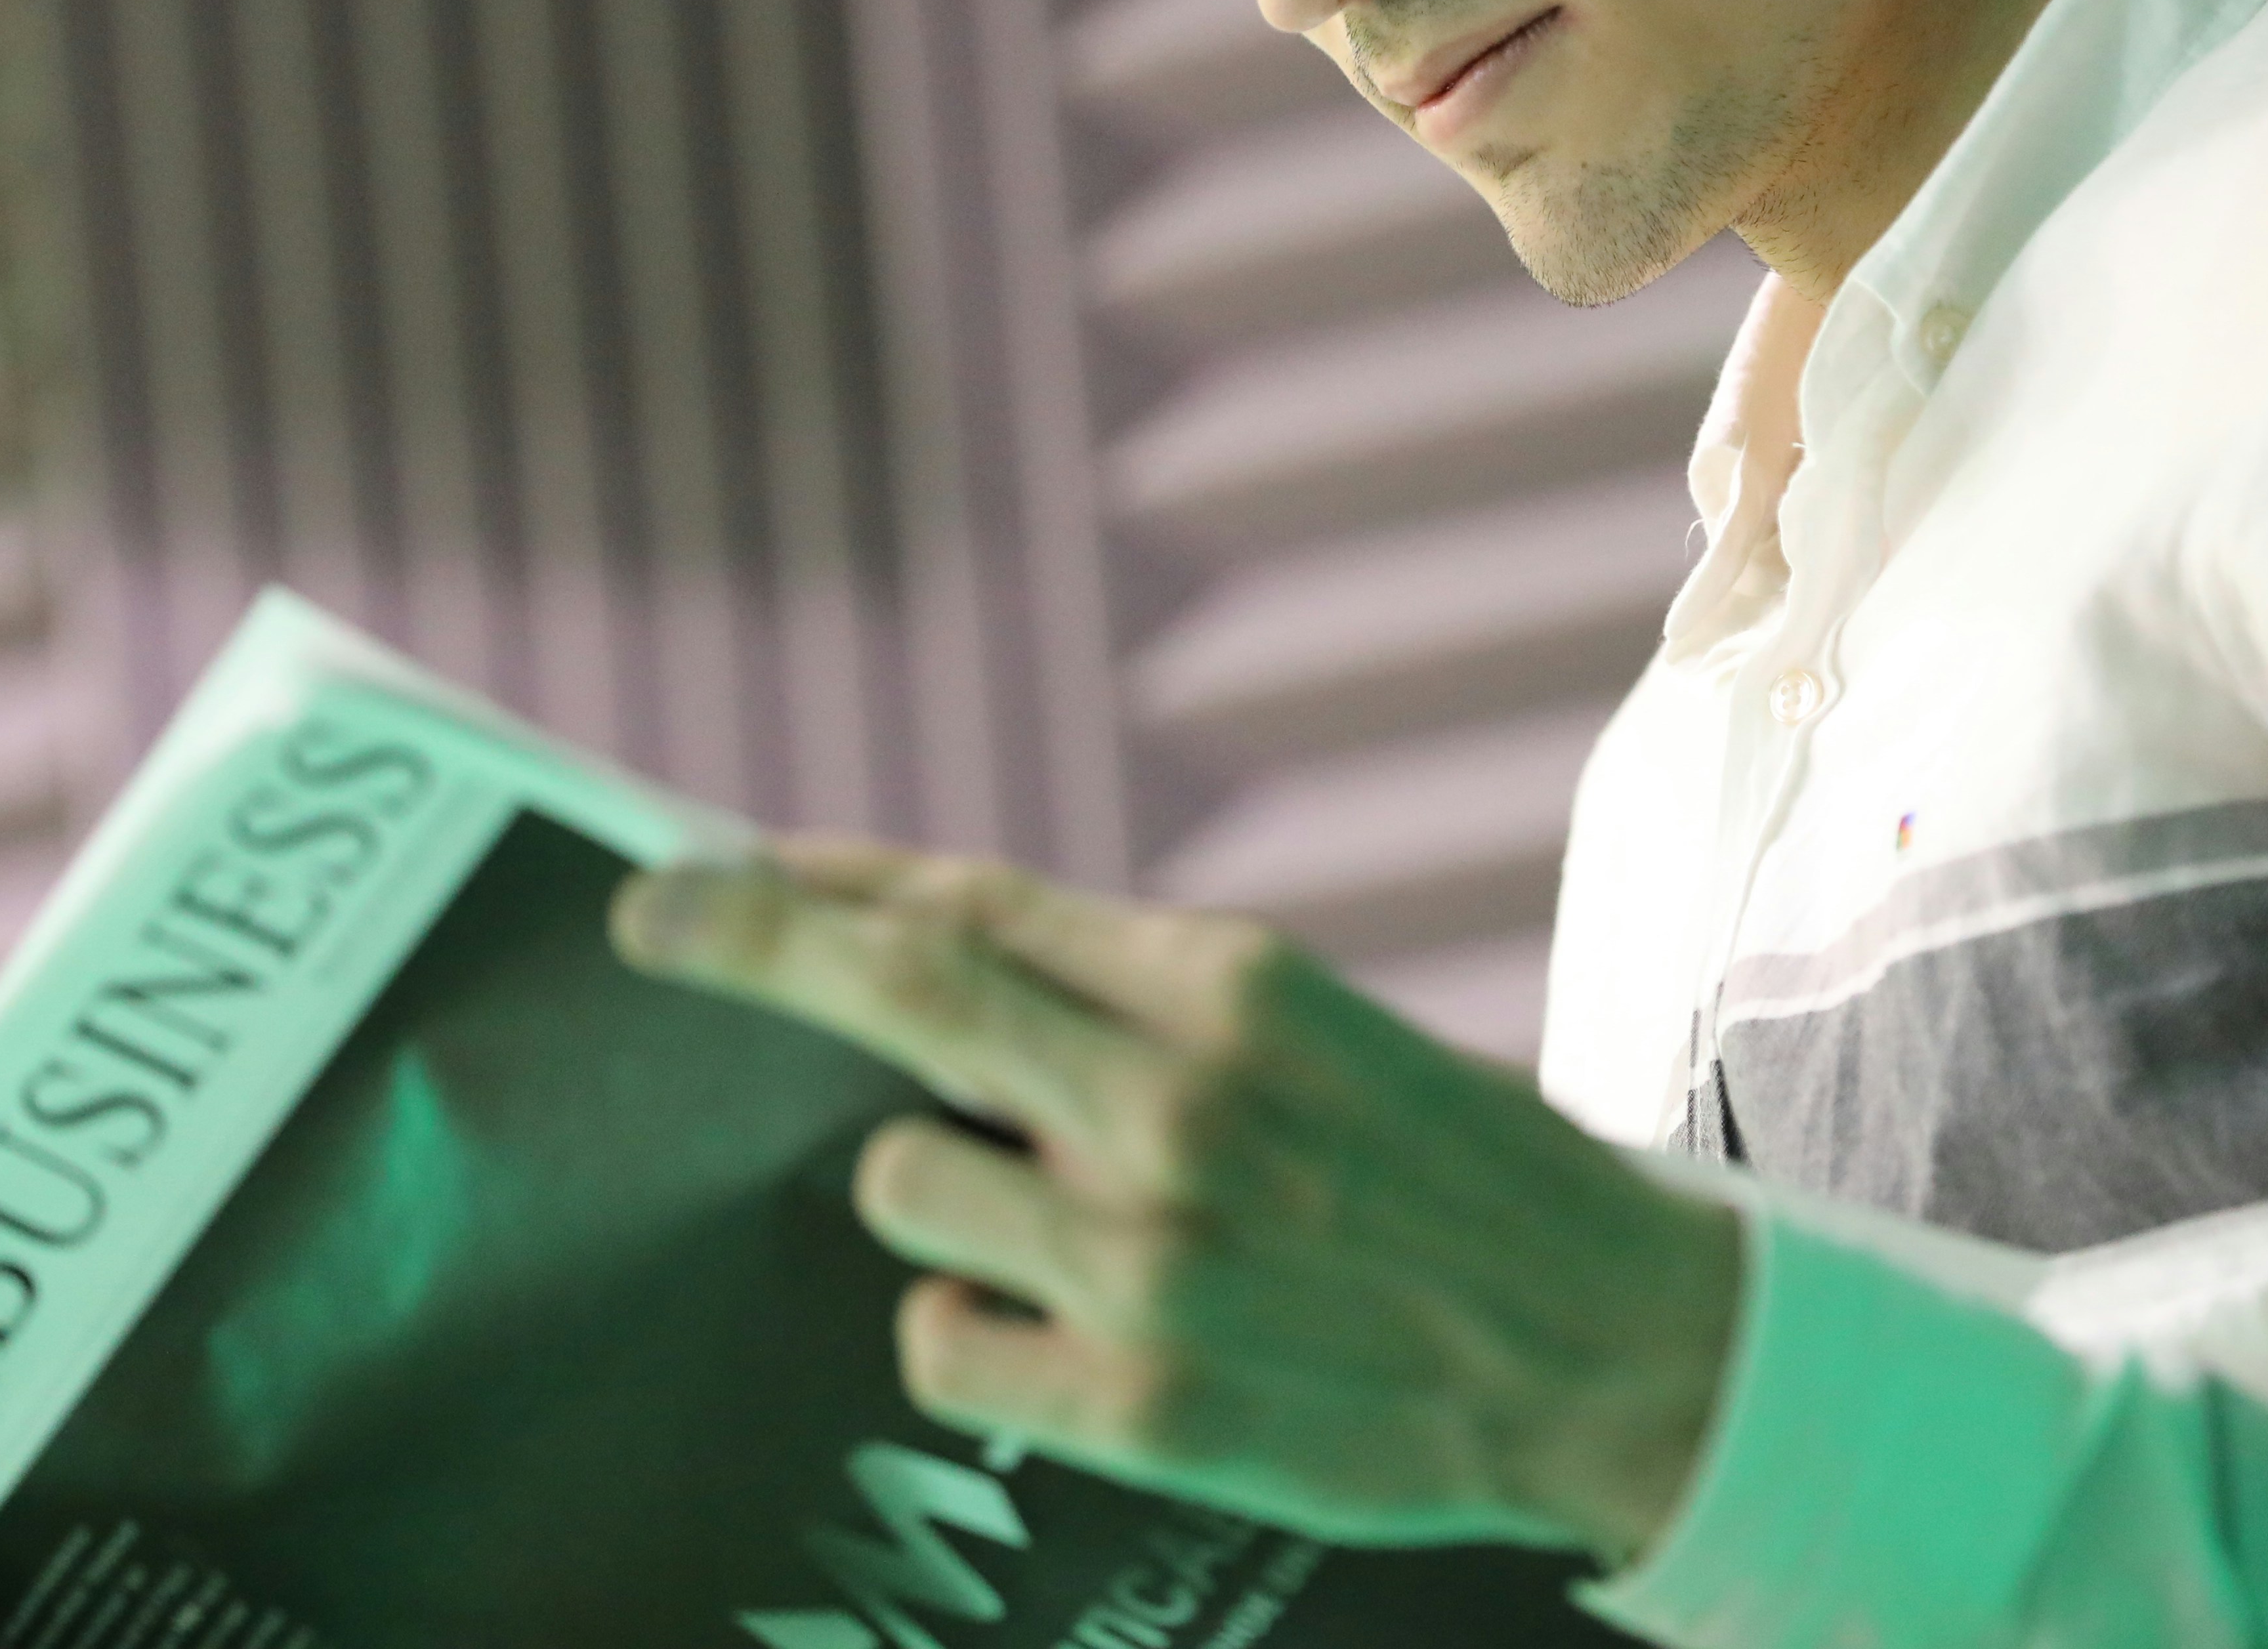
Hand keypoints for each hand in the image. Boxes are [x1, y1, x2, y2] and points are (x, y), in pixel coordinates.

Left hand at [612, 836, 1740, 1562]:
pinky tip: (1055, 1325)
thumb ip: (1141, 1003)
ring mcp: (1152, 1258)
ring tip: (1043, 1214)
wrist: (1618, 1352)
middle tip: (649, 918)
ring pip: (909, 1182)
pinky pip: (944, 1340)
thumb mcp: (1323, 1037)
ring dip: (933, 1185)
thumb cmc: (1461, 1178)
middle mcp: (1177, 1106)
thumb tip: (939, 960)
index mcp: (1232, 988)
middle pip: (901, 993)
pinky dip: (966, 1324)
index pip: (971, 904)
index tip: (708, 864)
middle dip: (746, 941)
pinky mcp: (1144, 1403)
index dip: (822, 881)